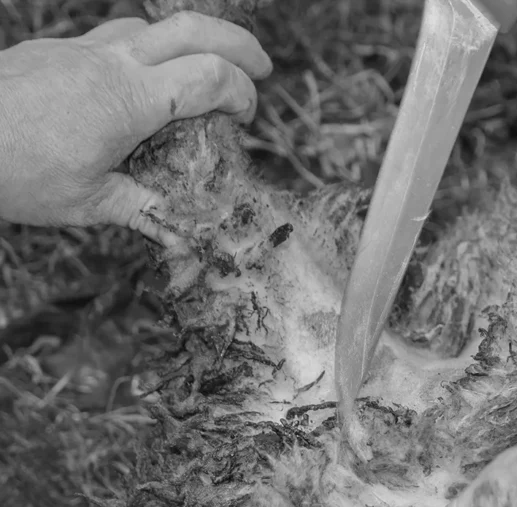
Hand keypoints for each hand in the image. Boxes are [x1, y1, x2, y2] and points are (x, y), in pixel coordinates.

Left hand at [0, 12, 271, 240]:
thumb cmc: (18, 173)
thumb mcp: (89, 205)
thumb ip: (143, 212)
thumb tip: (185, 241)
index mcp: (129, 101)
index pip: (209, 77)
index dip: (240, 93)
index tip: (246, 118)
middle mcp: (112, 63)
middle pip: (192, 27)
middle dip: (237, 42)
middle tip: (261, 66)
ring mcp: (84, 49)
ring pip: (152, 24)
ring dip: (190, 39)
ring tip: (206, 68)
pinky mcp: (61, 50)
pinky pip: (117, 36)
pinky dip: (147, 49)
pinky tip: (143, 80)